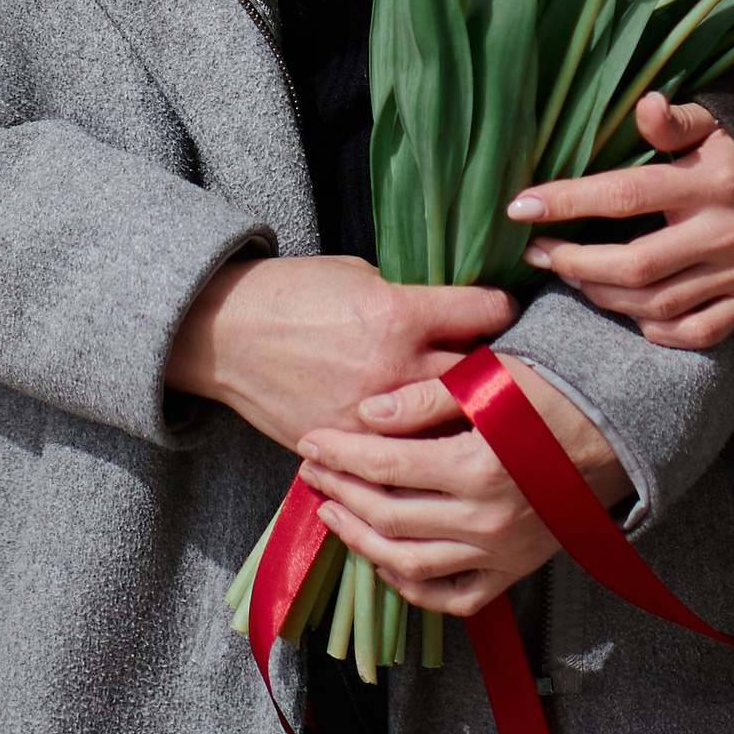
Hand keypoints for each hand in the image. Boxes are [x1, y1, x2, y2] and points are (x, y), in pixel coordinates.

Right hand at [164, 255, 511, 456]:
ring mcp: (370, 416)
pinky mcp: (347, 445)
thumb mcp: (364, 276)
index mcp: (401, 314)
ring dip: (467, 417)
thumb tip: (463, 313)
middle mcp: (393, 369)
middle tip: (507, 366)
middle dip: (499, 369)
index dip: (504, 309)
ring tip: (480, 410)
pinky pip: (405, 457)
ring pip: (449, 426)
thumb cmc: (296, 293)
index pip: (487, 312)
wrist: (226, 334)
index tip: (506, 313)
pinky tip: (433, 440)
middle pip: (481, 376)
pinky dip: (422, 448)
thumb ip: (416, 299)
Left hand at [298, 361, 629, 618]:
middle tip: (313, 470)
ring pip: (410, 563)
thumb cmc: (557, 393)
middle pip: (390, 515)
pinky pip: (453, 597)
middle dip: (341, 491)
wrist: (621, 431)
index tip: (311, 440)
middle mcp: (488, 518)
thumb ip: (427, 396)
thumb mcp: (494, 377)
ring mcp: (502, 551)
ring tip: (333, 513)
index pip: (386, 464)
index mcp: (480, 465)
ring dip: (361, 540)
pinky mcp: (515, 570)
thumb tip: (367, 413)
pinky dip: (413, 587)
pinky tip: (385, 562)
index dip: (341, 453)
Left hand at [503, 98, 733, 349]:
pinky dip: (656, 329)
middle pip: (631, 265)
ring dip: (603, 296)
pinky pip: (694, 332)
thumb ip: (678, 122)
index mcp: (710, 181)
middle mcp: (724, 231)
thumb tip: (644, 104)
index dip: (568, 201)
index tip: (522, 206)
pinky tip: (633, 312)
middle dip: (573, 263)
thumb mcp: (722, 126)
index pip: (625, 194)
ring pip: (655, 304)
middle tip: (540, 254)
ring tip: (576, 277)